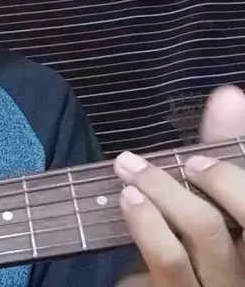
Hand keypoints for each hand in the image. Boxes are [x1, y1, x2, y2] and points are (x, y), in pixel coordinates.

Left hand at [115, 85, 244, 286]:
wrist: (162, 285)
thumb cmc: (194, 238)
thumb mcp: (209, 196)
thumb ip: (224, 150)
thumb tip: (229, 94)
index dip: (237, 175)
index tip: (201, 158)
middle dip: (219, 177)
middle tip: (164, 161)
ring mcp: (220, 283)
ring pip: (205, 232)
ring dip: (165, 190)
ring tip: (129, 172)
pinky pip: (169, 259)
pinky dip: (147, 224)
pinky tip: (129, 201)